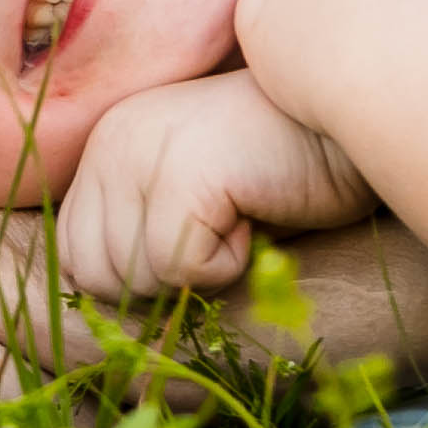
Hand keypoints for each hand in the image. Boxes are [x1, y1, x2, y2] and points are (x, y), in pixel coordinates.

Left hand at [51, 72, 371, 303]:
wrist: (353, 120)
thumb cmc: (282, 168)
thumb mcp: (190, 194)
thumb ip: (140, 228)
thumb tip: (101, 307)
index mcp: (105, 145)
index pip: (73, 255)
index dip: (137, 274)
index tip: (197, 235)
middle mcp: (111, 141)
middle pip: (94, 274)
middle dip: (164, 277)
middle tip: (222, 228)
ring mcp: (142, 152)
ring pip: (136, 277)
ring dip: (199, 268)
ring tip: (241, 211)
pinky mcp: (184, 173)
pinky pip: (182, 269)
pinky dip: (230, 263)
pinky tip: (257, 212)